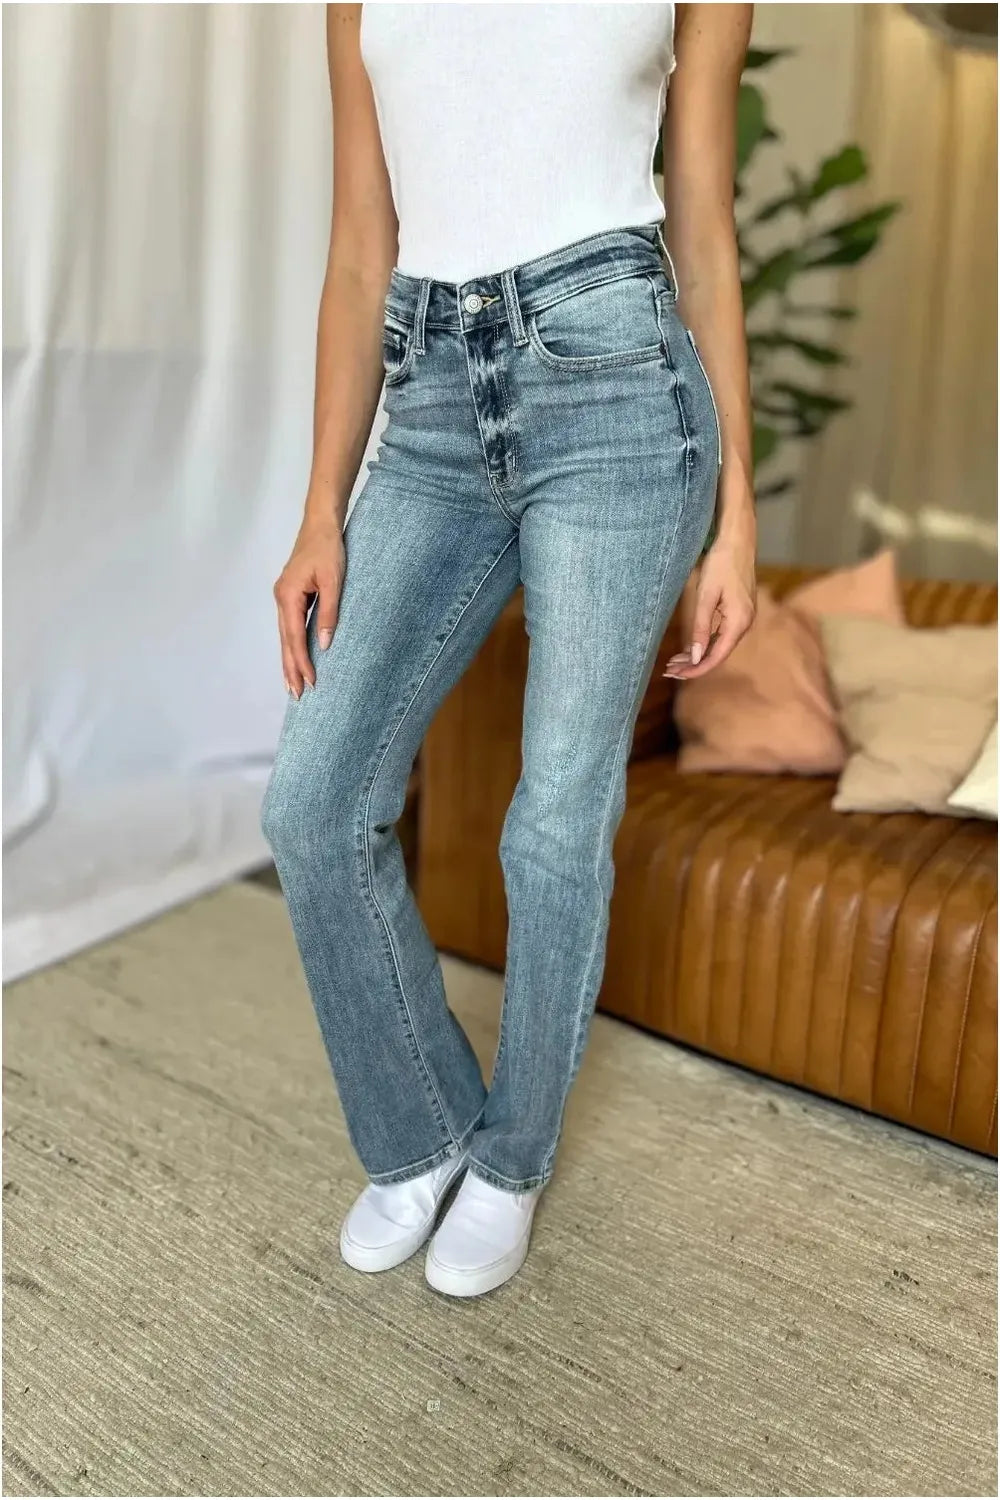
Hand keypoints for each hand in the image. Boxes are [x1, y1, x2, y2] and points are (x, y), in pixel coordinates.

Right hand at [272, 515, 345, 697]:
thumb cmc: (328, 548)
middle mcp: (281, 598)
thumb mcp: (334, 581)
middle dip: (290, 668)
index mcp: (288, 595)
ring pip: (285, 635)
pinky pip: (290, 625)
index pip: (295, 637)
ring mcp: (284, 596)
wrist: (320, 524)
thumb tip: (325, 643)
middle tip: (296, 695)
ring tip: (292, 684)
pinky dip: (292, 644)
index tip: (309, 682)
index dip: (302, 662)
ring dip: (289, 659)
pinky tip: (296, 656)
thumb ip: (329, 613)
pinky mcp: (290, 594)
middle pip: (285, 641)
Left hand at [664, 529, 755, 680]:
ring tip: (673, 663)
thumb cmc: (721, 563)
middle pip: (717, 654)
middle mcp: (744, 624)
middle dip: (693, 664)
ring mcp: (743, 618)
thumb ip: (701, 627)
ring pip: (718, 646)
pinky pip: (720, 635)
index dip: (697, 669)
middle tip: (668, 671)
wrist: (738, 540)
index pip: (717, 656)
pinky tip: (688, 649)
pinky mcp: (738, 612)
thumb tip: (697, 656)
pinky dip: (704, 643)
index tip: (677, 676)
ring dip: (697, 655)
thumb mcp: (706, 596)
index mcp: (739, 622)